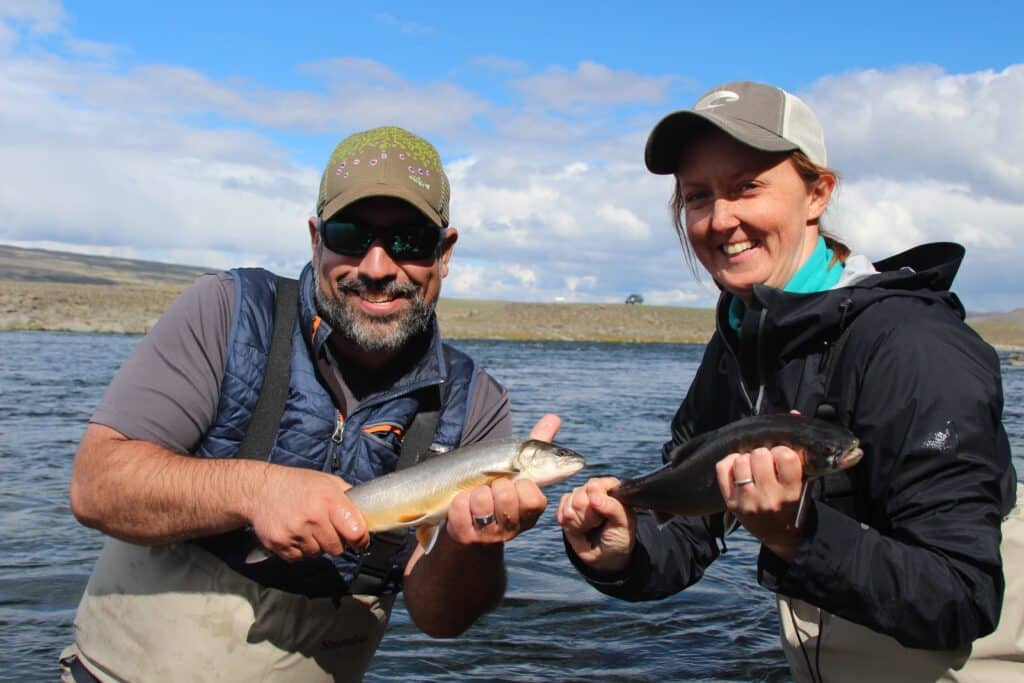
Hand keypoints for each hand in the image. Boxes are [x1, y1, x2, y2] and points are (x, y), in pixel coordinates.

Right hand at [247, 464, 368, 561]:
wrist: (259, 490)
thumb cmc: (297, 484)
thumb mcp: (327, 481)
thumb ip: (348, 497)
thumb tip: (366, 514)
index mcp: (329, 500)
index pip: (356, 532)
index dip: (360, 539)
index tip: (359, 540)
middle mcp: (313, 517)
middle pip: (337, 548)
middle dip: (335, 541)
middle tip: (326, 528)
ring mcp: (295, 532)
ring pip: (318, 554)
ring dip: (316, 545)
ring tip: (307, 527)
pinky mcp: (280, 544)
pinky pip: (299, 557)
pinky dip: (300, 549)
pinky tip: (295, 533)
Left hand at [444, 414, 560, 545]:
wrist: (470, 522)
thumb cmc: (499, 489)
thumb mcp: (520, 468)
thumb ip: (538, 444)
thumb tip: (554, 418)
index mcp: (530, 512)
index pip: (533, 500)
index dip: (522, 485)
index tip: (516, 480)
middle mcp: (512, 528)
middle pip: (506, 497)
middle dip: (497, 483)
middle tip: (494, 486)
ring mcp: (488, 534)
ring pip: (481, 501)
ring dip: (477, 490)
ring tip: (478, 493)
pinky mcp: (464, 535)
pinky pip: (459, 509)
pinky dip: (458, 500)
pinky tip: (463, 500)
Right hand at [557, 477, 635, 571]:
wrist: (606, 556)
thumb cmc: (619, 537)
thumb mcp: (624, 523)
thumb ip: (612, 507)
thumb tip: (594, 497)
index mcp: (611, 488)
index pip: (595, 485)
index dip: (595, 501)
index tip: (603, 516)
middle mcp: (594, 490)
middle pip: (579, 495)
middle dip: (587, 515)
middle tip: (597, 524)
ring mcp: (579, 497)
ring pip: (569, 503)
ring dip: (579, 521)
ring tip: (590, 527)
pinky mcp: (566, 506)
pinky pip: (560, 510)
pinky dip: (569, 524)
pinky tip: (580, 528)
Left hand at [715, 445, 804, 560]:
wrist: (778, 535)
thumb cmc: (791, 506)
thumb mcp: (803, 490)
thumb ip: (797, 469)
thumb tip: (789, 441)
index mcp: (791, 494)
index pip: (786, 457)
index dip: (782, 452)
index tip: (781, 457)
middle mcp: (768, 498)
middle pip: (760, 455)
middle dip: (763, 455)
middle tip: (766, 462)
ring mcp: (747, 501)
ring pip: (741, 461)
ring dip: (747, 459)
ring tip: (753, 467)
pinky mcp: (731, 503)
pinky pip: (723, 469)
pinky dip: (730, 463)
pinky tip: (739, 468)